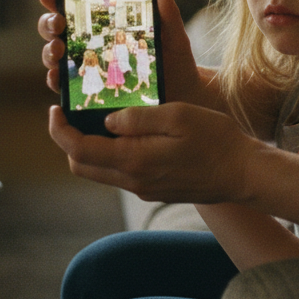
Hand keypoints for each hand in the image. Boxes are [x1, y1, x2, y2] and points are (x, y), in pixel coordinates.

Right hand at [39, 0, 208, 103]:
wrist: (181, 94)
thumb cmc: (174, 60)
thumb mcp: (172, 34)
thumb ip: (166, 11)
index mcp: (107, 25)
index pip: (76, 8)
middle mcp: (91, 44)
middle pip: (57, 29)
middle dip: (49, 22)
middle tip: (58, 22)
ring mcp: (87, 67)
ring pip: (54, 55)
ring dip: (49, 50)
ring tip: (58, 48)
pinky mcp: (89, 90)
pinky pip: (64, 86)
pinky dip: (55, 79)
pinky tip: (57, 75)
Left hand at [48, 101, 264, 203]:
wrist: (243, 173)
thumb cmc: (216, 139)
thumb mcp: (177, 115)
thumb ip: (138, 117)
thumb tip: (108, 119)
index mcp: (134, 160)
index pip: (79, 150)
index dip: (60, 131)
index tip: (54, 110)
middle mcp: (133, 180)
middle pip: (82, 166)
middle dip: (68, 140)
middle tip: (71, 112)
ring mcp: (144, 188)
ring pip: (100, 171)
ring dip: (89, 147)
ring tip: (97, 117)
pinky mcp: (155, 189)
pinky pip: (120, 173)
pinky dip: (111, 153)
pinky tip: (125, 132)